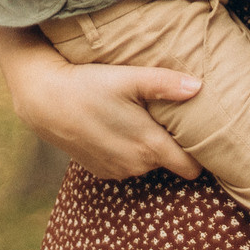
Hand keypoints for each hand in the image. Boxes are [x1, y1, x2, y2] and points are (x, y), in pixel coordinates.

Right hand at [0, 31, 203, 180]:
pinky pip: (127, 165)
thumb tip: (199, 87)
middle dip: (175, 146)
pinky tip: (120, 129)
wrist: (44, 100)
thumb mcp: (129, 78)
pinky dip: (129, 151)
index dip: (201, 154)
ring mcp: (116, 171)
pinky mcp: (100, 170)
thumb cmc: (89, 85)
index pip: (192, 167)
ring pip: (148, 164)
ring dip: (150, 148)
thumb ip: (166, 83)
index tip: (205, 137)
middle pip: (171, 163)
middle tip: (173, 120)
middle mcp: (135, 166)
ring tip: (144, 121)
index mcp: (149, 147)